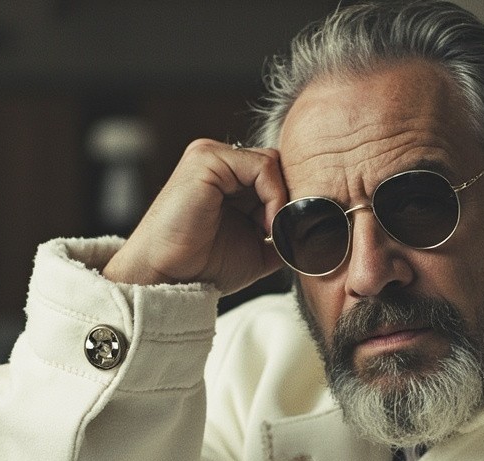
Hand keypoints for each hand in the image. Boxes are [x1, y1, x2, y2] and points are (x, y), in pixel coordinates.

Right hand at [102, 140, 287, 293]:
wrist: (171, 279)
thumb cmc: (205, 268)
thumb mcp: (257, 251)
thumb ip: (282, 236)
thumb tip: (312, 232)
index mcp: (229, 182)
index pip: (277, 177)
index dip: (291, 204)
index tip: (294, 236)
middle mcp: (220, 165)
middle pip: (278, 167)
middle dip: (291, 200)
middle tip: (290, 234)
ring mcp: (212, 158)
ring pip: (273, 163)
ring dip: (284, 201)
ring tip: (274, 233)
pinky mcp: (206, 159)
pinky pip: (262, 166)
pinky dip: (274, 195)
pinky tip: (266, 225)